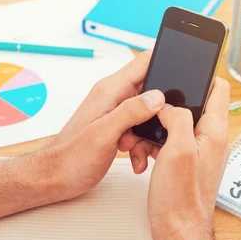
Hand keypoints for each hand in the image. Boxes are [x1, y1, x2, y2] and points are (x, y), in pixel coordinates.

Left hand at [37, 51, 164, 200]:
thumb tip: (158, 96)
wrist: (56, 178)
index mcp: (111, 90)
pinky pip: (140, 129)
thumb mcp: (104, 134)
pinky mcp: (118, 128)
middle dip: (162, 110)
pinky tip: (135, 158)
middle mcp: (115, 97)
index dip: (166, 61)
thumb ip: (131, 112)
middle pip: (152, 90)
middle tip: (158, 129)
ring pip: (149, 114)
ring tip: (136, 149)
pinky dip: (142, 144)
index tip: (185, 75)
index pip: (144, 62)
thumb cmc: (71, 157)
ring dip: (150, 133)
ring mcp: (116, 112)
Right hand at [138, 78, 239, 239]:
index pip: (218, 89)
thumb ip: (177, 119)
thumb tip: (169, 105)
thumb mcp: (178, 150)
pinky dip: (156, 143)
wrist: (177, 233)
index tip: (185, 67)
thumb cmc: (180, 199)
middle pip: (193, 105)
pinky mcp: (185, 164)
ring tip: (142, 138)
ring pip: (177, 124)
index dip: (202, 74)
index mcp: (214, 132)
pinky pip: (170, 142)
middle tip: (152, 108)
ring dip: (158, 126)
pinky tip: (144, 154)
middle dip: (169, 104)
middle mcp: (210, 140)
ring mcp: (198, 152)